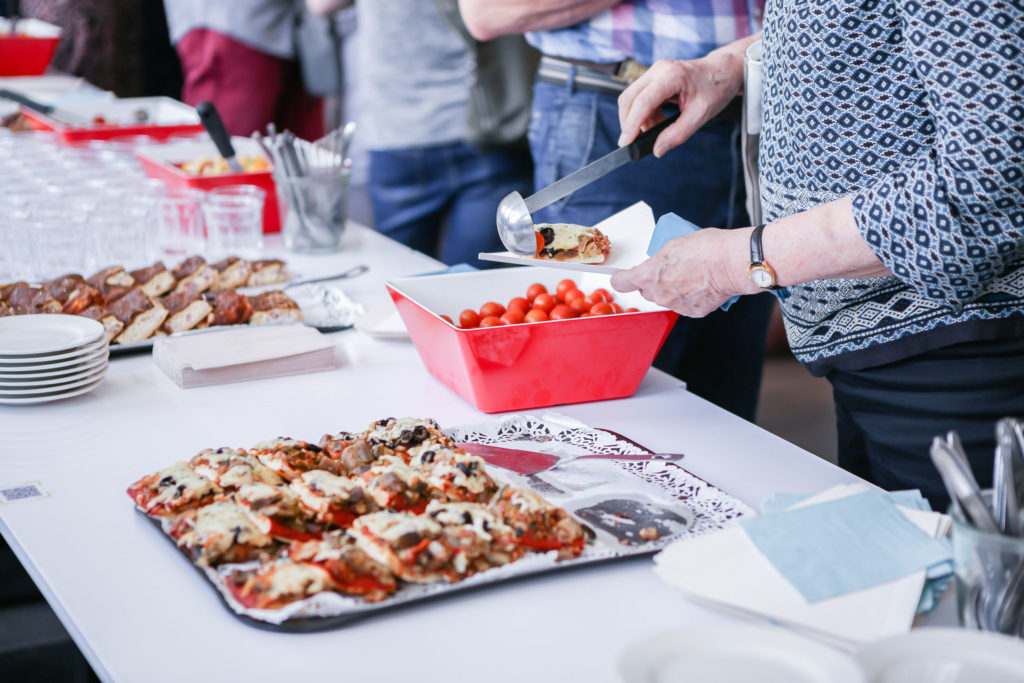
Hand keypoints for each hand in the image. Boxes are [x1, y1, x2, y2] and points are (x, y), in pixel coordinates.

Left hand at [609, 229, 744, 316]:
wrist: (732, 263)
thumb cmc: (706, 248)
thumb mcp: (672, 245)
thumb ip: (658, 260)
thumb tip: (657, 266)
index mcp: (648, 275)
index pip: (621, 282)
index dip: (622, 278)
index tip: (622, 276)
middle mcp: (659, 294)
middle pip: (646, 291)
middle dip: (653, 282)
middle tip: (671, 269)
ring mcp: (675, 306)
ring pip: (666, 299)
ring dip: (673, 290)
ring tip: (691, 275)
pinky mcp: (692, 312)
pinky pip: (684, 305)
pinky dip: (690, 297)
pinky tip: (701, 285)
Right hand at [617, 52, 742, 156]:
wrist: (724, 70)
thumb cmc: (716, 87)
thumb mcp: (701, 115)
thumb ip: (678, 134)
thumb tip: (658, 149)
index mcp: (672, 76)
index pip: (643, 102)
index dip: (631, 124)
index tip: (626, 143)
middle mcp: (658, 70)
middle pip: (629, 98)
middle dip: (629, 123)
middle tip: (638, 141)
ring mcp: (654, 72)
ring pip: (632, 99)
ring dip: (639, 119)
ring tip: (658, 128)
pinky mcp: (654, 78)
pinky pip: (639, 98)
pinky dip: (644, 114)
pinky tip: (660, 120)